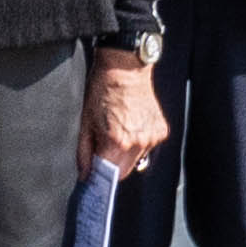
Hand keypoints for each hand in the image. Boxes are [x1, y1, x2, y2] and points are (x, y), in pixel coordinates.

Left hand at [84, 48, 165, 170]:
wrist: (125, 69)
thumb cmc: (102, 90)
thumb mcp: (85, 122)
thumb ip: (84, 152)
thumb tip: (85, 174)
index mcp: (117, 142)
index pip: (109, 176)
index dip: (99, 177)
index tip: (93, 178)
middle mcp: (138, 143)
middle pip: (124, 172)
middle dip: (111, 165)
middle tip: (102, 148)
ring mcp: (153, 138)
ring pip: (136, 160)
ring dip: (125, 154)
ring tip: (117, 130)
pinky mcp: (161, 131)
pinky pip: (146, 147)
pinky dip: (137, 142)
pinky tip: (130, 124)